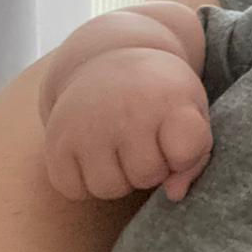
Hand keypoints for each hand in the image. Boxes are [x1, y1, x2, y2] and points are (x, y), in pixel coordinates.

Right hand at [41, 46, 211, 201]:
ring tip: (121, 149)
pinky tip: (94, 154)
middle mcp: (126, 111)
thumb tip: (174, 195)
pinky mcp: (56, 141)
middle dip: (151, 167)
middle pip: (146, 176)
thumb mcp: (192, 111)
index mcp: (169, 100)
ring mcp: (87, 126)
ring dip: (118, 178)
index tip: (178, 136)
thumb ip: (195, 156)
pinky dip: (84, 181)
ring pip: (108, 188)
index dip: (185, 155)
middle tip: (146, 140)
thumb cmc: (159, 94)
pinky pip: (73, 190)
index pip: (185, 153)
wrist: (107, 56)